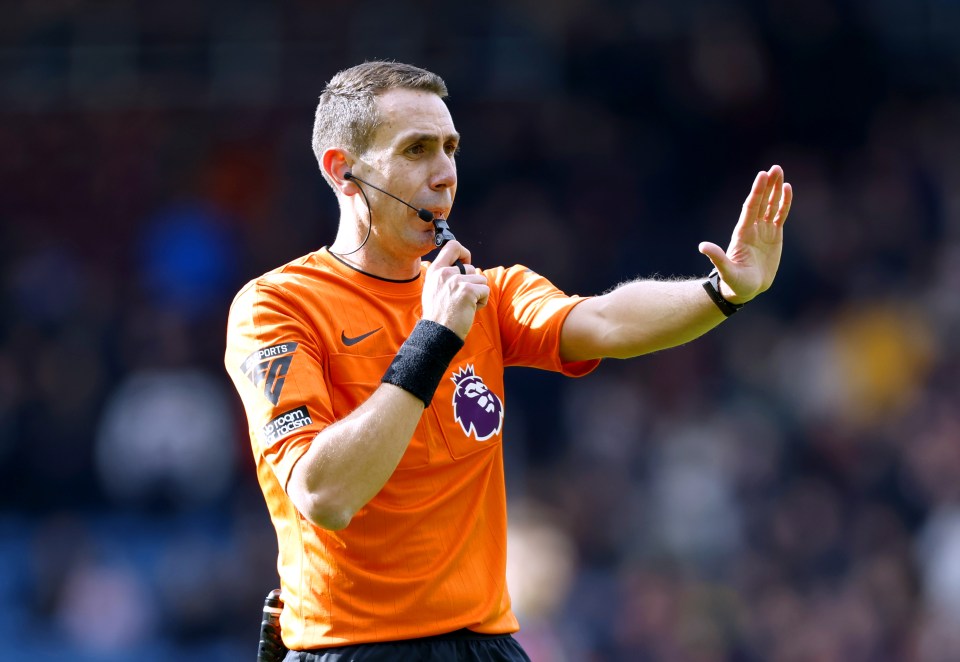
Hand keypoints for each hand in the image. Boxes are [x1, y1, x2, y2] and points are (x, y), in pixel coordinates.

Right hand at [421, 241, 489, 338]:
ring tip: (464, 305)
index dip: (464, 253)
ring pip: (481, 279)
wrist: (438, 333)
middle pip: (472, 268)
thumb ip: (446, 275)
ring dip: (477, 293)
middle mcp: (445, 272)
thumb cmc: (438, 314)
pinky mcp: (468, 291)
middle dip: (472, 283)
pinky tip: (469, 310)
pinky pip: (485, 291)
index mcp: (436, 270)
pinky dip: (481, 302)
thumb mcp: (434, 288)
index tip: (465, 263)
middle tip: (461, 299)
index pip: (452, 246)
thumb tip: (465, 266)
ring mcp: (457, 281)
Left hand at [698, 165, 792, 303]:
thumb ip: (717, 258)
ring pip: (771, 205)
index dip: (757, 192)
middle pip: (761, 202)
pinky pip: (780, 216)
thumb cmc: (735, 282)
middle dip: (767, 185)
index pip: (751, 208)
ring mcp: (763, 231)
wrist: (745, 289)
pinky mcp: (774, 236)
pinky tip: (787, 189)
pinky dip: (784, 203)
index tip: (762, 176)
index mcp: (742, 233)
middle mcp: (752, 228)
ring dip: (776, 190)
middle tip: (775, 168)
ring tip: (780, 172)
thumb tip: (702, 246)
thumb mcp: (726, 271)